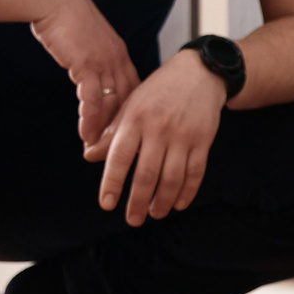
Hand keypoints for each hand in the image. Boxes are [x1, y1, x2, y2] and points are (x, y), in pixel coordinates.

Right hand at [29, 0, 137, 144]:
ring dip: (105, 130)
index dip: (130, 114)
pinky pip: (92, 99)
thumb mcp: (87, 42)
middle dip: (122, 128)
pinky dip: (90, 119)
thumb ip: (93, 60)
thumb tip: (91, 77)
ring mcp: (104, 62)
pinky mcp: (86, 64)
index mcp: (120, 54)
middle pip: (127, 101)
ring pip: (111, 104)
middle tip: (116, 150)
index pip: (133, 91)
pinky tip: (85, 135)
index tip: (127, 133)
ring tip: (99, 150)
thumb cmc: (65, 18)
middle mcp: (117, 59)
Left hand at [87, 47, 226, 224]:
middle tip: (132, 220)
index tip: (106, 203)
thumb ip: (112, 132)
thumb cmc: (158, 91)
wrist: (199, 73)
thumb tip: (90, 156)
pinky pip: (195, 173)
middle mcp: (158, 129)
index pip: (119, 157)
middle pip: (146, 174)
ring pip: (171, 178)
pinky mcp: (203, 140)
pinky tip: (179, 204)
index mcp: (135, 119)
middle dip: (138, 202)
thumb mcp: (130, 105)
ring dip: (162, 201)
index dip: (111, 182)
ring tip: (155, 214)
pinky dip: (187, 192)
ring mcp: (183, 136)